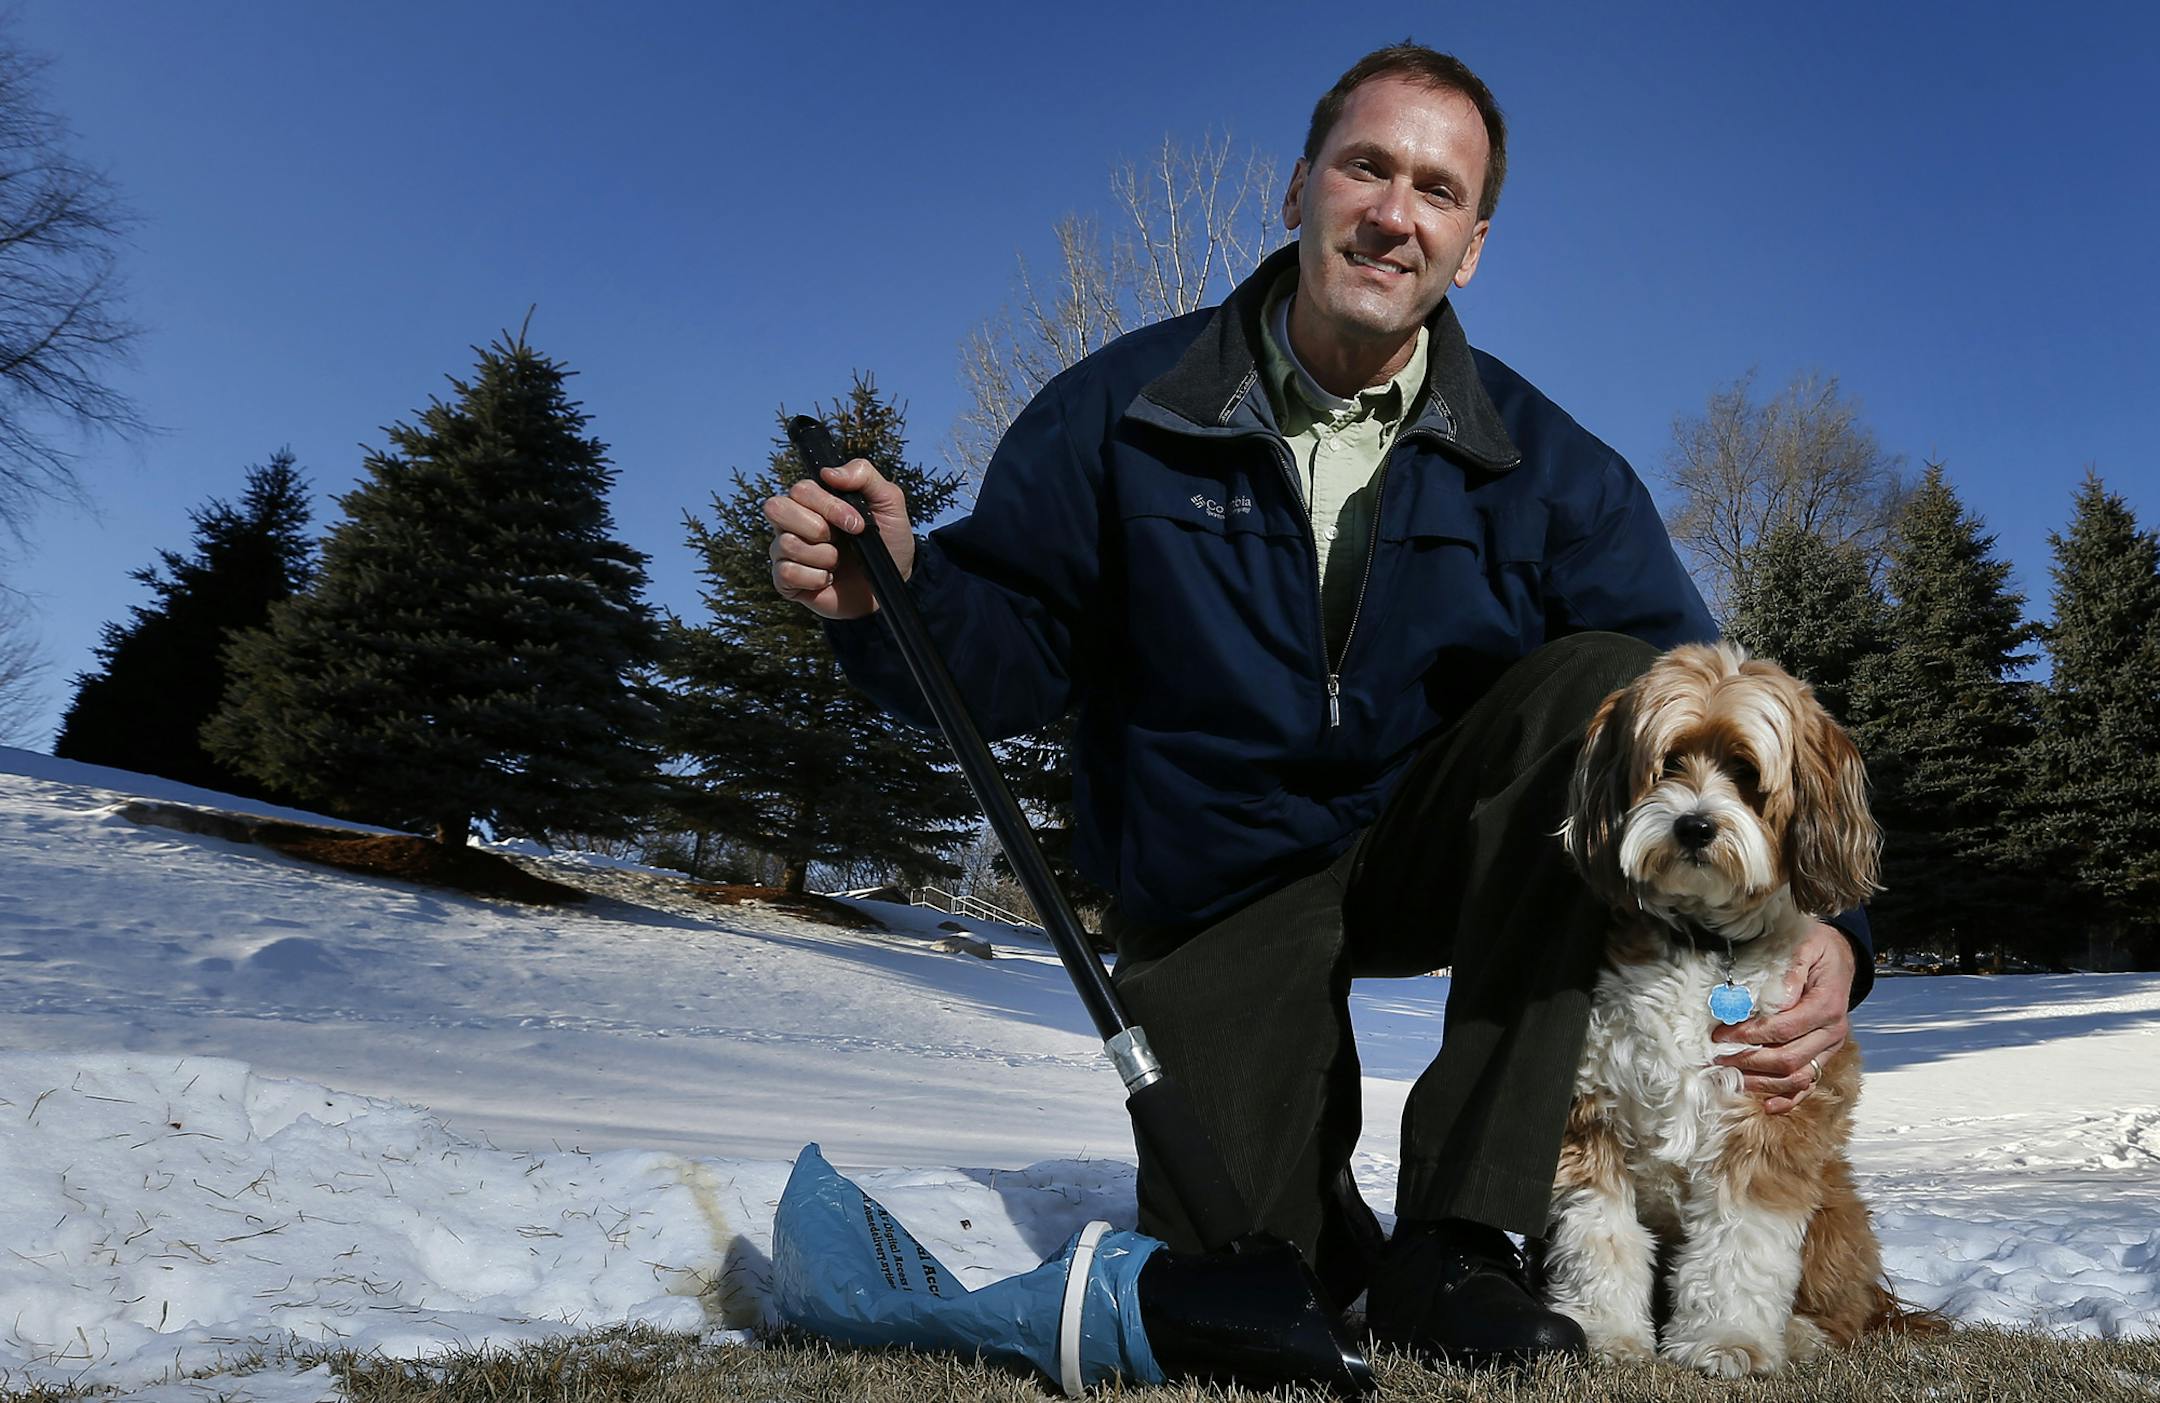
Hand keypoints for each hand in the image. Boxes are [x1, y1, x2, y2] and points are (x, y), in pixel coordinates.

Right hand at [761, 459, 915, 619]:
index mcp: (813, 500)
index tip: (856, 524)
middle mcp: (793, 522)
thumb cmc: (887, 540)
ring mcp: (786, 551)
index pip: (800, 490)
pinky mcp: (785, 581)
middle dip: (816, 527)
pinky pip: (786, 572)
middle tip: (839, 540)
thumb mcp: (888, 502)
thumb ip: (863, 475)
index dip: (828, 506)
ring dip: (823, 556)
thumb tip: (828, 472)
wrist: (892, 583)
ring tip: (837, 562)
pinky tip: (827, 579)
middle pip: (776, 508)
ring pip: (785, 543)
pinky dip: (815, 578)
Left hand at [1713, 921, 1854, 1114]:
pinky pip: (1809, 1085)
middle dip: (1748, 1061)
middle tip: (1717, 1058)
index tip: (1719, 1035)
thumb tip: (1774, 998)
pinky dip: (1789, 1098)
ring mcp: (1829, 1048)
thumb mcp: (1805, 947)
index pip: (1783, 1029)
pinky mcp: (1824, 1056)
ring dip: (1761, 1082)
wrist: (1840, 958)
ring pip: (1797, 1077)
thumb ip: (1791, 970)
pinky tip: (1768, 1106)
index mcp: (1827, 1006)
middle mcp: (1832, 1032)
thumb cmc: (1817, 950)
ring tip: (1730, 1077)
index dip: (1749, 1035)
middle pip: (1788, 1059)